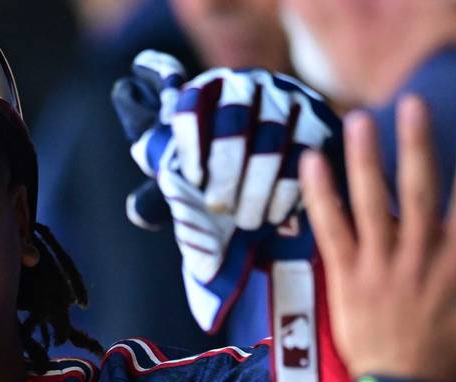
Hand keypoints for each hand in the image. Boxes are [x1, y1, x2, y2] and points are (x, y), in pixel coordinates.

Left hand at [112, 50, 339, 331]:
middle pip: (234, 121)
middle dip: (226, 170)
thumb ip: (164, 189)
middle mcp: (245, 85)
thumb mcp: (189, 175)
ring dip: (257, 186)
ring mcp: (285, 97)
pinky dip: (287, 188)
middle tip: (218, 208)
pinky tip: (274, 215)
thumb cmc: (220, 170)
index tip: (192, 179)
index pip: (190, 106)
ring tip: (247, 221)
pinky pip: (303, 153)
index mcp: (205, 90)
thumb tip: (138, 213)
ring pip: (271, 140)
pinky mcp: (317, 118)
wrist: (280, 162)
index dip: (189, 143)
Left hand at [300, 96, 455, 381]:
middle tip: (413, 103)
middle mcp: (420, 256)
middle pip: (420, 190)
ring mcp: (380, 266)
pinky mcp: (346, 278)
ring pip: (371, 203)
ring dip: (365, 158)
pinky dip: (320, 197)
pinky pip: (330, 230)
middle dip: (417, 144)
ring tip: (359, 120)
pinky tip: (312, 164)